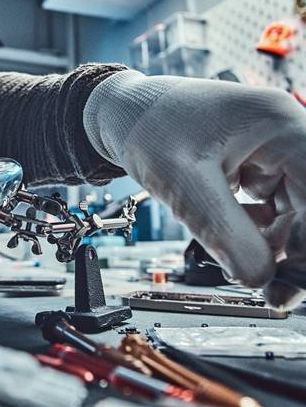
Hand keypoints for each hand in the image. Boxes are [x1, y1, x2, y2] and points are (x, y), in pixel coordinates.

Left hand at [84, 70, 305, 308]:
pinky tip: (229, 245)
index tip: (285, 284)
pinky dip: (253, 231)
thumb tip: (260, 279)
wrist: (118, 112)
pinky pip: (267, 207)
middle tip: (269, 294)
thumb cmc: (145, 127)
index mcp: (280, 125)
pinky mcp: (249, 165)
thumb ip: (224, 233)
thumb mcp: (183, 183)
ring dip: (272, 245)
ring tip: (238, 268)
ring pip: (292, 212)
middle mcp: (282, 134)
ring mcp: (267, 150)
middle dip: (291, 251)